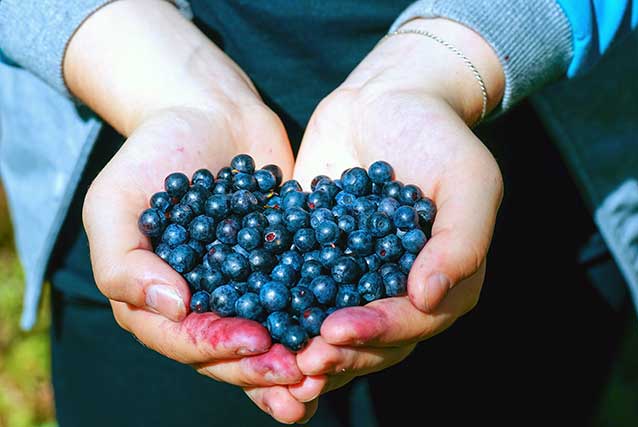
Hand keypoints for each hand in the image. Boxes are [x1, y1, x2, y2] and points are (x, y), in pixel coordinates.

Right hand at [69, 1, 313, 422]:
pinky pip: (302, 297)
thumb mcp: (114, 201)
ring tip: (325, 371)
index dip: (216, 348)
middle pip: (230, 352)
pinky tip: (347, 328)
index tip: (253, 340)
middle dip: (263, 368)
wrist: (209, 111)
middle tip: (300, 375)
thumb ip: (121, 262)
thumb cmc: (154, 154)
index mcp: (158, 301)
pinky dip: (320, 318)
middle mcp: (204, 303)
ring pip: (270, 337)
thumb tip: (169, 308)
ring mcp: (246, 286)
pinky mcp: (284, 264)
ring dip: (296, 360)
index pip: (183, 341)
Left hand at [289, 18, 504, 403]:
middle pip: (373, 340)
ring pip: (334, 329)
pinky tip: (250, 324)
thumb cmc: (436, 133)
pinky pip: (298, 292)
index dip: (378, 332)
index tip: (337, 332)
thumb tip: (428, 298)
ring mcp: (355, 277)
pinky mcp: (316, 258)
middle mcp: (398, 288)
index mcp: (443, 280)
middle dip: (338, 355)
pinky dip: (278, 313)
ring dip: (306, 351)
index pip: (414, 321)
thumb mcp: (468, 177)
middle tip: (301, 364)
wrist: (385, 98)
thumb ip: (461, 239)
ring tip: (273, 366)